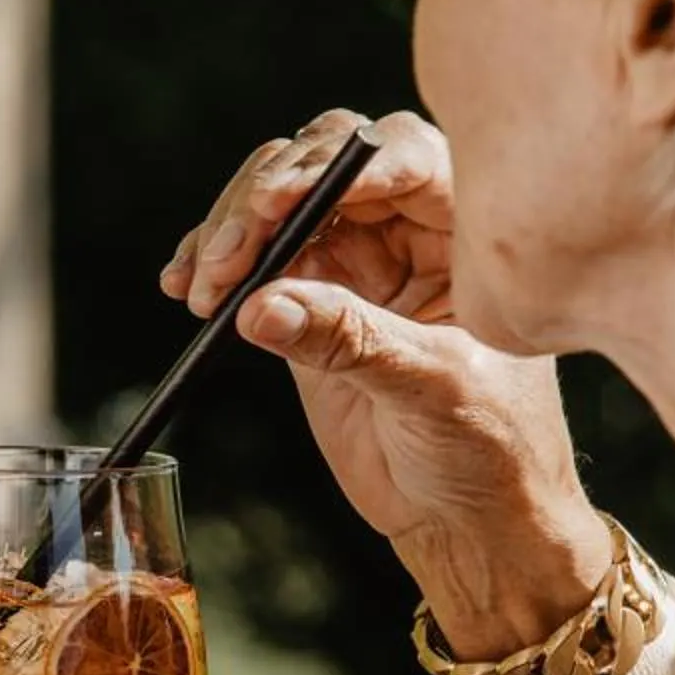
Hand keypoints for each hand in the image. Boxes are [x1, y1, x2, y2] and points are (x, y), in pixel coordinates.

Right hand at [161, 108, 611, 652]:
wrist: (467, 518)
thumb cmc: (490, 448)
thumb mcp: (432, 387)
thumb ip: (351, 340)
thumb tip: (263, 305)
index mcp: (462, 228)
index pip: (399, 156)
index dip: (336, 165)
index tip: (279, 203)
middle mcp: (405, 229)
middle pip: (321, 162)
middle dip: (263, 197)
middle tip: (228, 255)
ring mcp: (351, 262)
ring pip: (274, 203)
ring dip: (226, 232)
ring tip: (200, 288)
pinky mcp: (305, 302)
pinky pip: (249, 260)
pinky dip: (210, 265)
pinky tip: (183, 287)